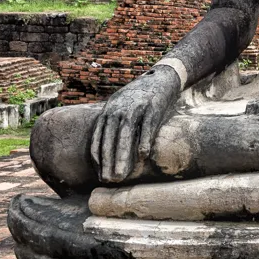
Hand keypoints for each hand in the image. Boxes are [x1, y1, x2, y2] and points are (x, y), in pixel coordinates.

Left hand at [91, 66, 180, 182]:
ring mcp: (136, 107)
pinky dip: (144, 140)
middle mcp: (119, 109)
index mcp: (108, 110)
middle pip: (110, 138)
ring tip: (121, 175)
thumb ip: (111, 123)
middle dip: (108, 161)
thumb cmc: (139, 98)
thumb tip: (104, 150)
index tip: (98, 174)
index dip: (97, 157)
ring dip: (122, 156)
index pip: (98, 137)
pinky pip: (147, 127)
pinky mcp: (153, 107)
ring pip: (126, 135)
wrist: (161, 78)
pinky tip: (143, 156)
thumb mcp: (120, 106)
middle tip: (108, 180)